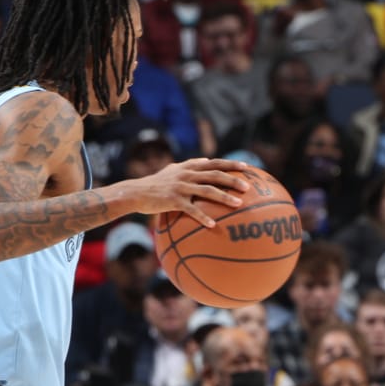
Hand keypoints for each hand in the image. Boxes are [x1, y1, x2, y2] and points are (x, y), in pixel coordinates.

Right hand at [131, 158, 254, 227]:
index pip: (214, 163)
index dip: (230, 164)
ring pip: (207, 191)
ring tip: (238, 204)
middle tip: (248, 187)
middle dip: (232, 180)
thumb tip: (206, 160)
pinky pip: (191, 210)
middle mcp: (187, 174)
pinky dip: (203, 217)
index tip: (246, 167)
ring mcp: (181, 187)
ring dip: (224, 197)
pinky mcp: (173, 200)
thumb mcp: (173, 170)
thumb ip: (189, 165)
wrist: (136, 192)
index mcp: (188, 167)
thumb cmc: (157, 183)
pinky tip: (213, 225)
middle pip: (214, 175)